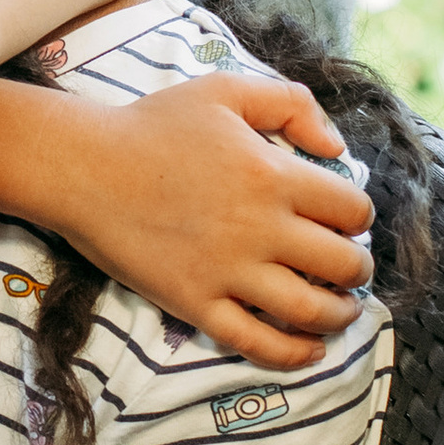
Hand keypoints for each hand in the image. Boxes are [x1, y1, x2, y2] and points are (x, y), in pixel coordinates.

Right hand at [54, 73, 375, 367]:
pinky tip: (311, 349)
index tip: (346, 220)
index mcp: (274, 175)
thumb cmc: (153, 125)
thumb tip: (336, 147)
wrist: (85, 168)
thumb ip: (291, 103)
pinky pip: (257, 342)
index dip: (358, 216)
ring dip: (340, 315)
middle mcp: (261, 229)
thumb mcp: (226, 90)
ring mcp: (229, 272)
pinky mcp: (197, 304)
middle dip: (358, 269)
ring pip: (311, 310)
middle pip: (343, 264)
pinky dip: (294, 354)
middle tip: (350, 267)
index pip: (351, 209)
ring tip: (341, 310)